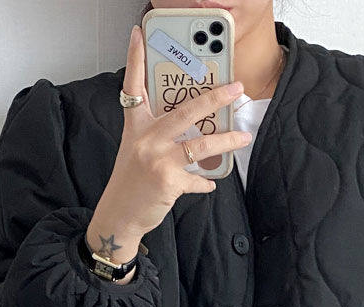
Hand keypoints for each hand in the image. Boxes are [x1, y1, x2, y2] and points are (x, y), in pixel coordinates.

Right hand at [89, 24, 253, 250]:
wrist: (119, 215)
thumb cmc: (131, 182)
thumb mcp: (137, 150)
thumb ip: (158, 134)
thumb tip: (191, 126)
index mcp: (136, 127)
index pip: (133, 86)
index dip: (136, 58)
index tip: (139, 34)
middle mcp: (146, 139)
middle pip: (185, 111)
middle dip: (214, 97)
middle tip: (236, 88)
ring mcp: (157, 160)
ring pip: (201, 144)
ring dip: (227, 140)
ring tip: (244, 137)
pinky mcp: (168, 182)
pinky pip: (197, 179)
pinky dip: (205, 182)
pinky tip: (209, 183)